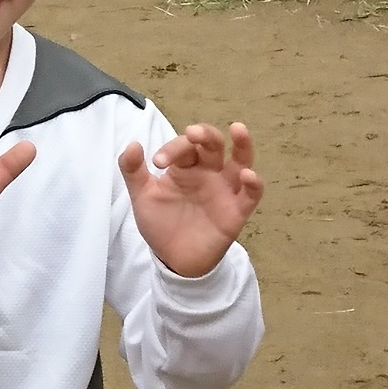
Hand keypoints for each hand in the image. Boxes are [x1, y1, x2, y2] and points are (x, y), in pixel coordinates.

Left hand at [118, 121, 262, 277]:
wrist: (172, 259)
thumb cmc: (161, 224)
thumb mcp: (142, 196)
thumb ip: (133, 171)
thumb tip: (133, 144)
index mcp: (186, 167)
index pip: (185, 146)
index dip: (173, 148)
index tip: (157, 162)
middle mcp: (208, 173)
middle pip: (213, 145)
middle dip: (205, 134)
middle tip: (192, 133)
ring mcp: (224, 190)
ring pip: (241, 161)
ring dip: (243, 144)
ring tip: (238, 129)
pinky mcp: (236, 212)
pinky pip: (251, 195)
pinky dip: (254, 184)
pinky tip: (248, 175)